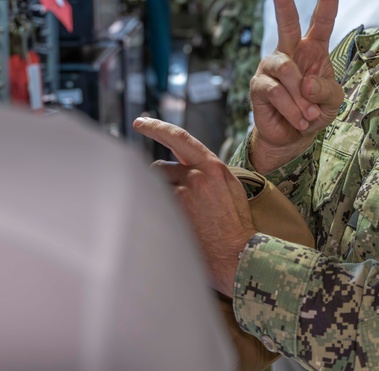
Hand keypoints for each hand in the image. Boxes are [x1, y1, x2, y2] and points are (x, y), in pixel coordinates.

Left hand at [135, 117, 256, 297]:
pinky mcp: (175, 210)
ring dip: (161, 198)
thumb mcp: (230, 189)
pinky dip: (158, 213)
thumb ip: (209, 172)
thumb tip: (187, 166)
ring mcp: (185, 192)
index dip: (156, 127)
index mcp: (214, 166)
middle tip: (176, 204)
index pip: (180, 138)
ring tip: (180, 217)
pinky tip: (171, 226)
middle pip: (161, 167)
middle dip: (163, 183)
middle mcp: (198, 174)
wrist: (238, 255)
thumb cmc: (236, 226)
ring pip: (157, 187)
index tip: (140, 122)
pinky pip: (155, 205)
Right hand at [250, 0, 343, 172]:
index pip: (321, 20)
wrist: (293, 137)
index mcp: (313, 49)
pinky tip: (298, 119)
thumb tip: (305, 83)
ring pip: (286, 69)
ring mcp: (271, 67)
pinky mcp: (259, 85)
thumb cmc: (314, 112)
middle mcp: (290, 52)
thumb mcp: (333, 102)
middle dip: (282, 0)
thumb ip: (326, 90)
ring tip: (309, 116)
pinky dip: (291, 108)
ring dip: (301, 97)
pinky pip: (275, 91)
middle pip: (286, 22)